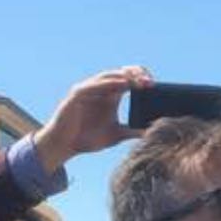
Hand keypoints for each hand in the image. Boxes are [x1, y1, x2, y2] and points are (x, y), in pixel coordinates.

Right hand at [33, 66, 153, 172]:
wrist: (67, 145)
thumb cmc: (88, 139)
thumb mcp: (116, 135)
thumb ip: (132, 132)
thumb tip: (151, 133)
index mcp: (110, 97)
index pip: (127, 81)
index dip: (139, 79)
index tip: (153, 84)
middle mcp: (100, 90)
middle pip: (119, 75)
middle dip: (134, 75)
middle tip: (148, 81)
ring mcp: (88, 90)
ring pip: (107, 77)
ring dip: (122, 77)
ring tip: (136, 80)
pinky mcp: (77, 94)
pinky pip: (93, 86)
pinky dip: (106, 83)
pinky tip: (119, 84)